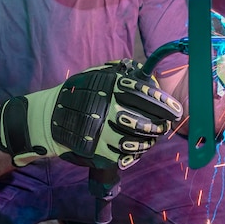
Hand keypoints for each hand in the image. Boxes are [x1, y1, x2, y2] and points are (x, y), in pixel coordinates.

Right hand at [0, 59, 182, 168]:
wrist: (49, 118)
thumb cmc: (77, 93)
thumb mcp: (95, 74)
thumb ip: (118, 71)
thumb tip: (141, 68)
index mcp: (111, 87)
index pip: (145, 94)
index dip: (164, 103)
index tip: (175, 109)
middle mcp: (109, 109)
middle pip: (146, 121)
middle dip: (161, 125)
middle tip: (165, 126)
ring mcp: (104, 132)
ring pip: (138, 141)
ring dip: (150, 141)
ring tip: (153, 138)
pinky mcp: (99, 152)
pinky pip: (125, 155)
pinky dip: (135, 153)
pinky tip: (138, 148)